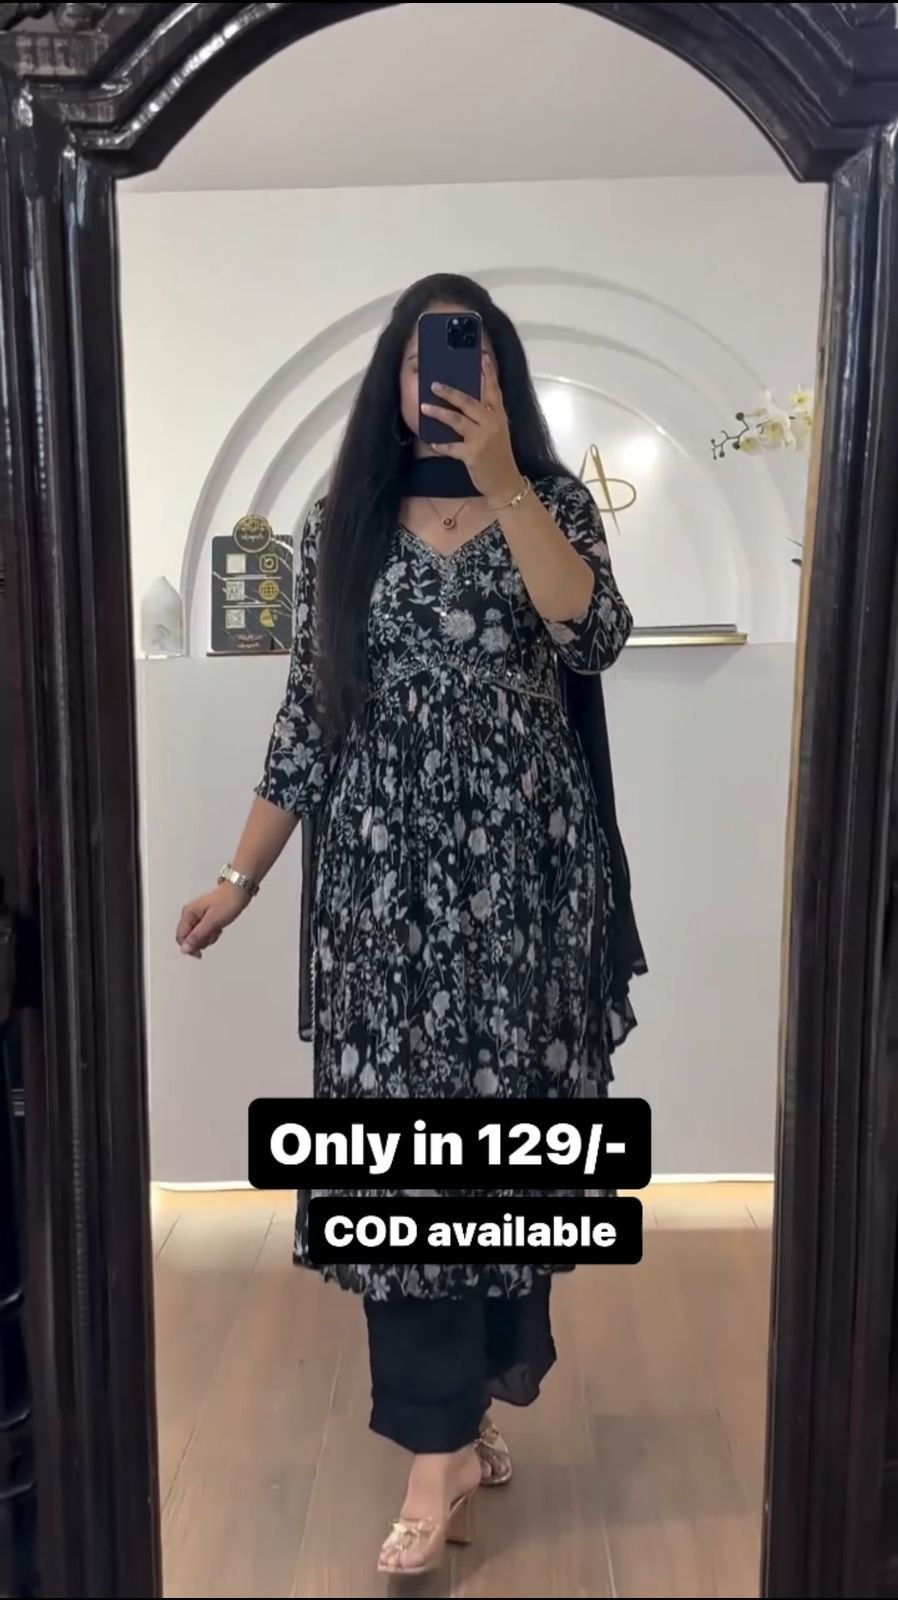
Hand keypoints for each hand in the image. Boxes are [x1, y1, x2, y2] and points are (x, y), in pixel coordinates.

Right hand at [175, 882, 248, 958]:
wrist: (239, 891)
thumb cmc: (228, 902)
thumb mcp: (212, 922)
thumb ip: (198, 936)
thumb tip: (184, 948)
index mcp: (188, 913)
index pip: (181, 937)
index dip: (189, 947)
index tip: (200, 953)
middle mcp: (190, 914)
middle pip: (188, 938)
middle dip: (201, 941)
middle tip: (213, 934)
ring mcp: (197, 915)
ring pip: (196, 936)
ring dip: (207, 937)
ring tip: (217, 929)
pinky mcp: (204, 917)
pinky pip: (204, 932)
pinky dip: (211, 933)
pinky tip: (218, 927)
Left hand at [421, 355, 523, 501]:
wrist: (505, 482)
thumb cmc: (499, 456)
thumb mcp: (498, 432)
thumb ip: (486, 417)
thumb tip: (466, 404)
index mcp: (499, 416)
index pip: (494, 390)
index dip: (488, 373)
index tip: (481, 357)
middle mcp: (491, 423)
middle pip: (469, 402)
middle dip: (450, 392)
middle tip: (434, 384)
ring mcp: (482, 438)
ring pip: (457, 420)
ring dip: (439, 413)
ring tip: (424, 407)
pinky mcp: (472, 454)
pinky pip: (452, 447)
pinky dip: (441, 445)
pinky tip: (433, 442)